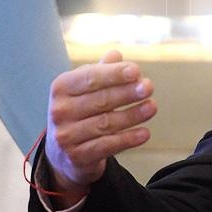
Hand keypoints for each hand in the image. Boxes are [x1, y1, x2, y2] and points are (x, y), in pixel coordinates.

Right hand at [44, 50, 156, 206]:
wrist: (63, 152)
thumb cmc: (81, 110)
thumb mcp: (85, 88)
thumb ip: (101, 71)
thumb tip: (115, 54)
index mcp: (61, 88)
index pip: (90, 78)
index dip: (114, 74)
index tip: (136, 71)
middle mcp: (59, 111)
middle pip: (101, 100)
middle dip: (127, 93)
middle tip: (149, 87)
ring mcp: (66, 136)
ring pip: (106, 123)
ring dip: (133, 115)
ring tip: (152, 107)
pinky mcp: (77, 157)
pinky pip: (107, 146)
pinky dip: (128, 139)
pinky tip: (145, 133)